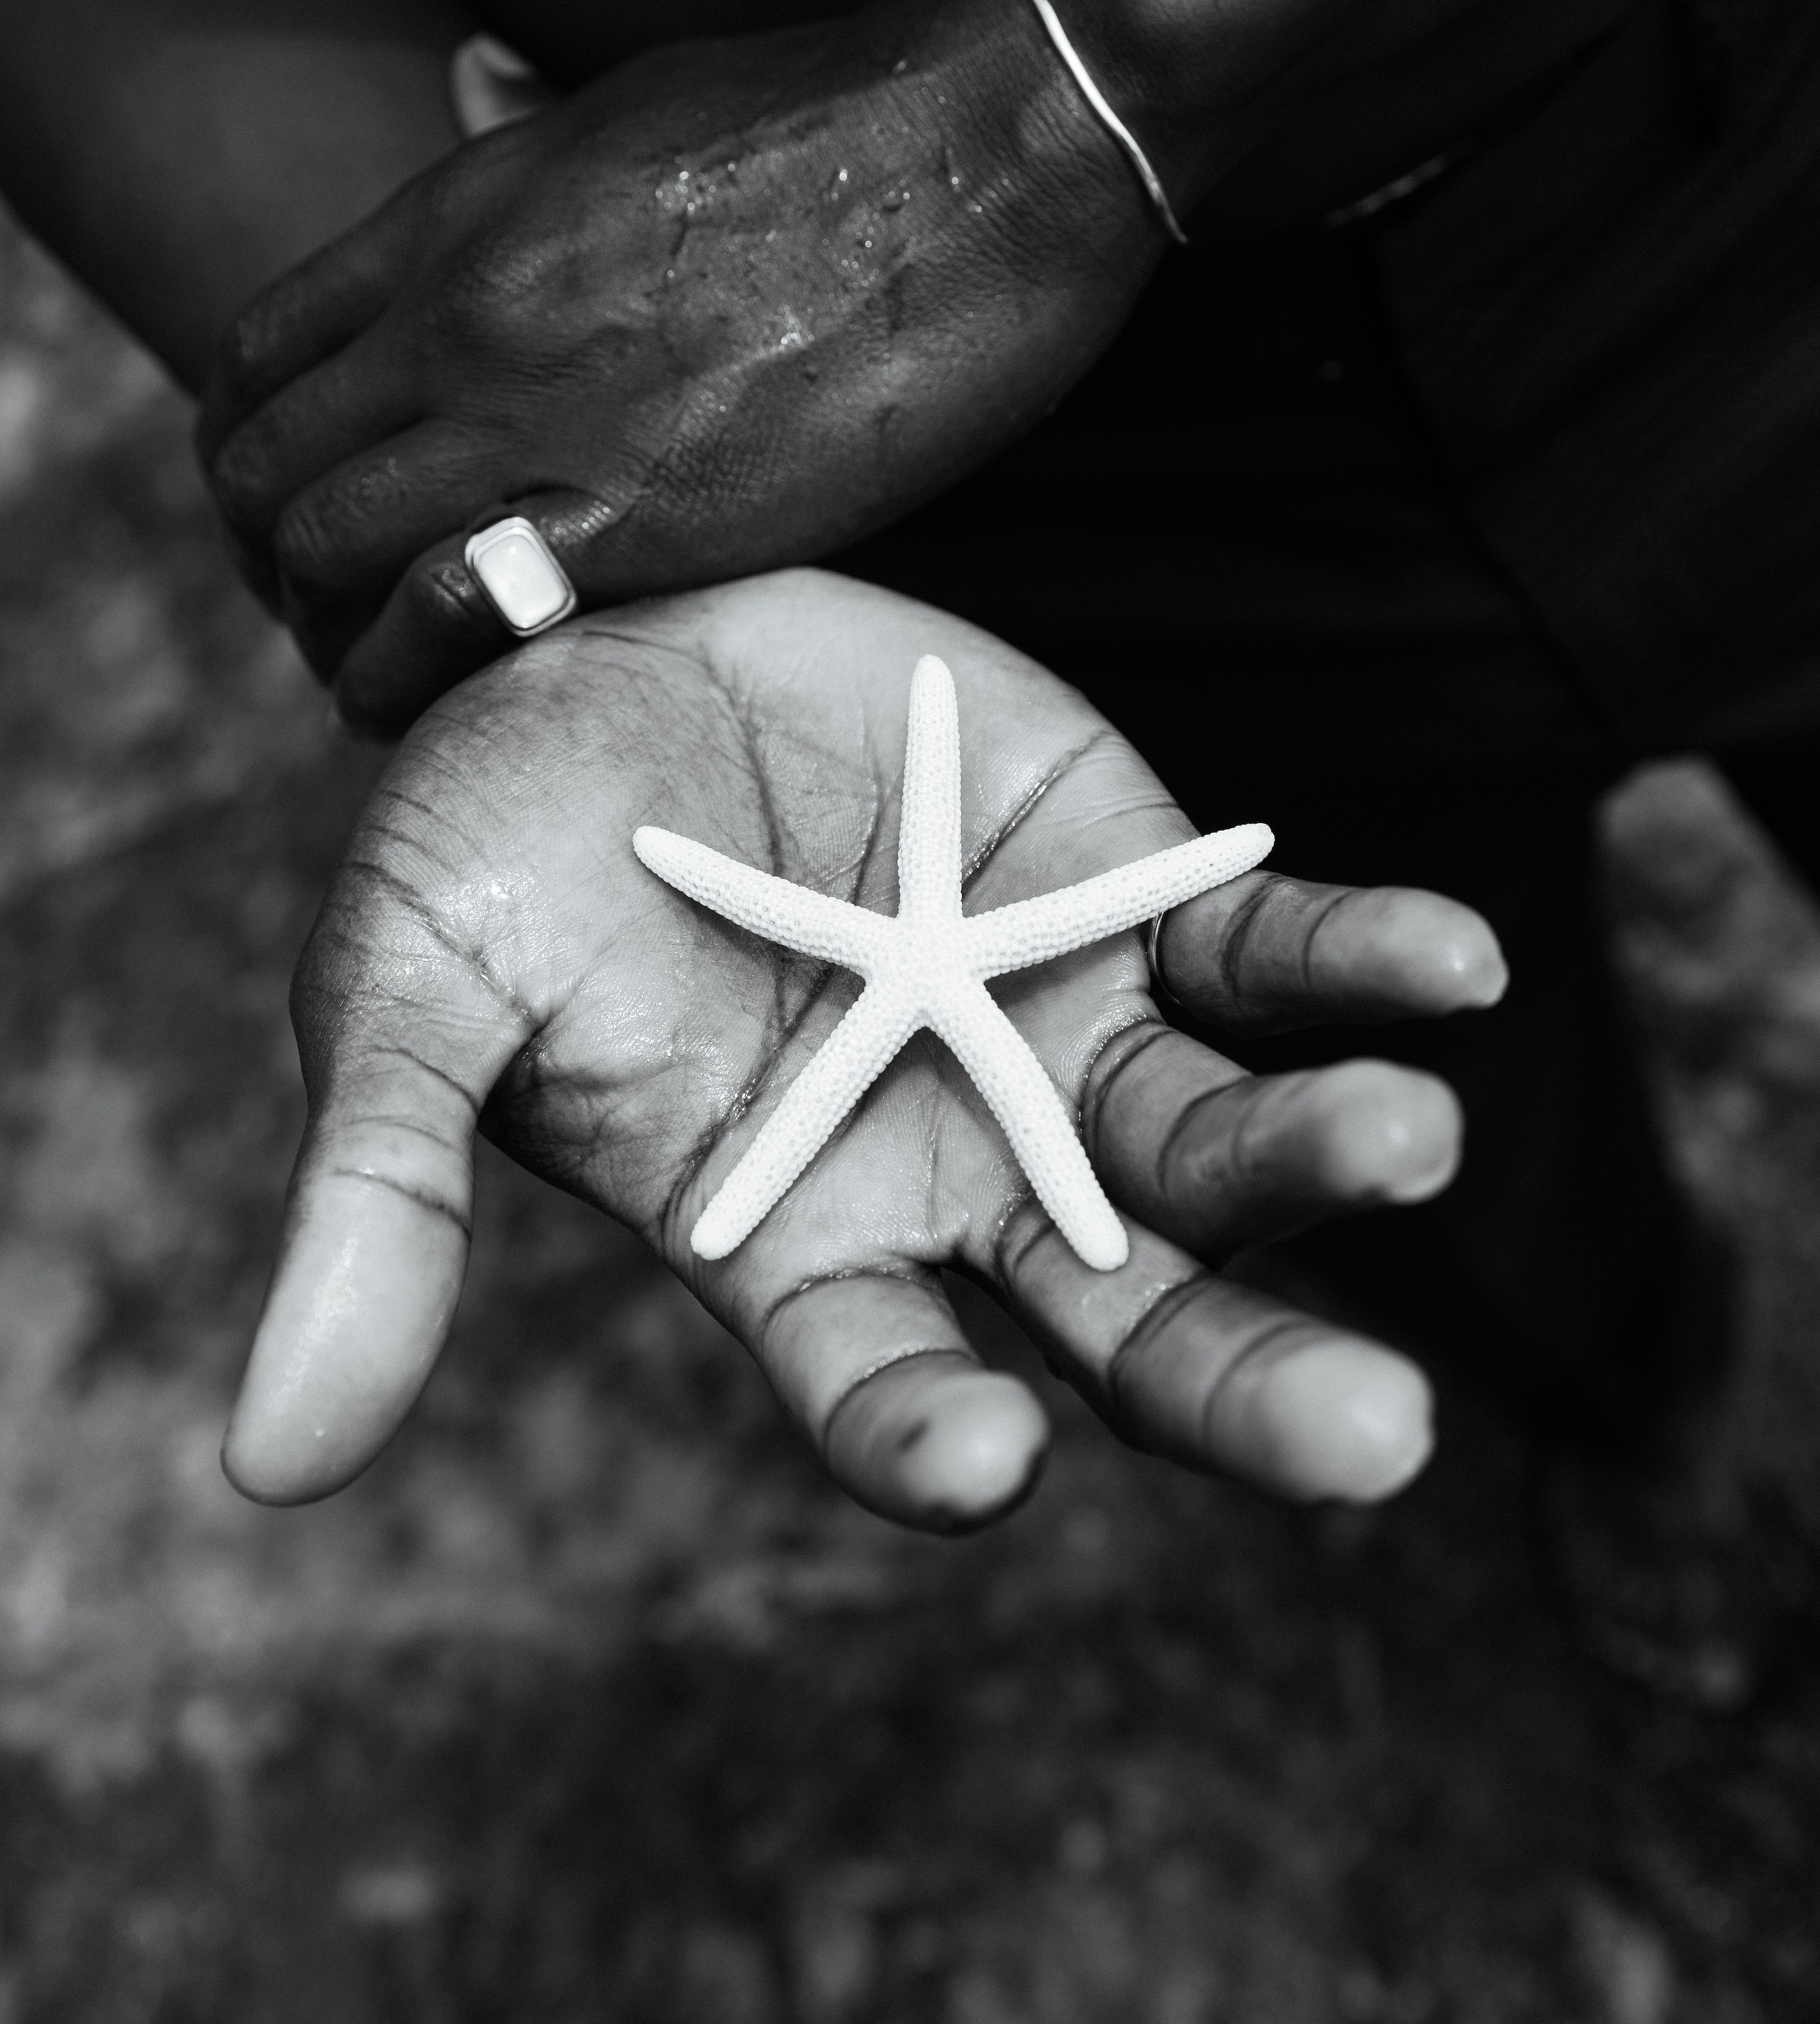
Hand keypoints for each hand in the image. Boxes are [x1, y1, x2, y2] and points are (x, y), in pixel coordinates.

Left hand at [196, 0, 1162, 732]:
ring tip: (368, 677)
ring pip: (330, 555)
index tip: (289, 507)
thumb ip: (517, 146)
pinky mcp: (645, 514)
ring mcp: (542, 416)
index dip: (245, 453)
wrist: (984, 147)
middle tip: (323, 614)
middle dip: (270, 565)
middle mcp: (464, 316)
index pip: (256, 361)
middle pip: (266, 474)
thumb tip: (469, 107)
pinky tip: (440, 701)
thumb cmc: (835, 119)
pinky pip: (451, 616)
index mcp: (456, 218)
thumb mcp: (623, 105)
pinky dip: (413, 674)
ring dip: (328, 636)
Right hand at [225, 570, 1505, 1527]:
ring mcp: (1056, 1032)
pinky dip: (1356, 958)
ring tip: (1406, 1137)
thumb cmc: (484, 837)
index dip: (929, 1439)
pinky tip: (1452, 969)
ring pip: (1220, 1142)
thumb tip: (266, 1465)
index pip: (881, 1391)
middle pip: (1124, 1319)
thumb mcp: (399, 1005)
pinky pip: (1266, 947)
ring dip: (1323, 1153)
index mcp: (784, 1240)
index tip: (985, 1459)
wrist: (599, 629)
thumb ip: (373, 1212)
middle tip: (1372, 1442)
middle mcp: (953, 1170)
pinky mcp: (1132, 889)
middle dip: (1244, 1381)